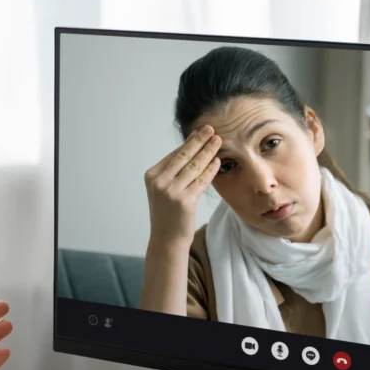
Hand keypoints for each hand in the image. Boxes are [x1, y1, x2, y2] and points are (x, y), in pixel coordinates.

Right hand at [144, 125, 220, 248]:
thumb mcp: (164, 189)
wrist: (167, 239)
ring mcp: (171, 191)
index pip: (174, 155)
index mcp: (152, 176)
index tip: (201, 131)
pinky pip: (201, 180)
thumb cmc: (168, 213)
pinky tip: (218, 161)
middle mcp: (159, 182)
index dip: (189, 142)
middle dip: (199, 141)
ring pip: (194, 167)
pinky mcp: (184, 201)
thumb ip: (173, 171)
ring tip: (218, 141)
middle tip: (211, 129)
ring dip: (208, 152)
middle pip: (183, 157)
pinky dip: (210, 169)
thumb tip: (191, 147)